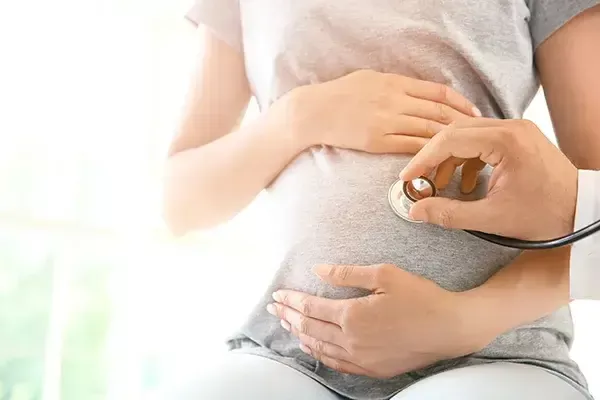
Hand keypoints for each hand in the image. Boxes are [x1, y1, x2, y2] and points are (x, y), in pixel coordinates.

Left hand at [266, 264, 492, 378]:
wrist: (451, 328)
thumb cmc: (421, 297)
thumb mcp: (385, 274)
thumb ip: (347, 274)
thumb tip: (318, 271)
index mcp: (352, 315)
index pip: (310, 307)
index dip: (291, 300)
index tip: (277, 294)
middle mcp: (351, 339)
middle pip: (309, 328)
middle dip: (288, 316)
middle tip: (272, 308)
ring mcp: (361, 357)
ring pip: (319, 347)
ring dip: (299, 334)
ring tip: (285, 325)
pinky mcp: (372, 368)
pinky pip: (336, 363)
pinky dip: (319, 353)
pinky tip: (311, 347)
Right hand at [273, 69, 480, 153]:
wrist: (314, 112)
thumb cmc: (340, 94)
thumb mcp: (370, 78)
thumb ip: (396, 85)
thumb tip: (418, 92)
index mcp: (394, 82)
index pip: (437, 92)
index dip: (460, 102)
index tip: (474, 112)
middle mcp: (394, 100)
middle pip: (438, 112)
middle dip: (463, 123)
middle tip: (481, 133)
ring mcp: (387, 122)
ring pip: (428, 131)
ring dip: (451, 141)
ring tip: (467, 149)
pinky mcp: (378, 141)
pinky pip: (410, 147)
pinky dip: (429, 153)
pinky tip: (442, 158)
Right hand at [399, 118, 577, 239]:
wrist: (584, 212)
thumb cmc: (545, 215)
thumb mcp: (493, 219)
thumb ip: (449, 214)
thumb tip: (416, 211)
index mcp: (506, 141)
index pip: (450, 140)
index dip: (423, 160)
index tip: (408, 178)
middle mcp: (511, 127)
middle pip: (455, 132)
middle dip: (432, 157)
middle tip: (418, 181)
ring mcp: (516, 130)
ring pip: (466, 135)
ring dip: (449, 159)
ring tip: (440, 186)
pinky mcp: (518, 138)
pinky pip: (481, 140)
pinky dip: (467, 160)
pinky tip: (467, 185)